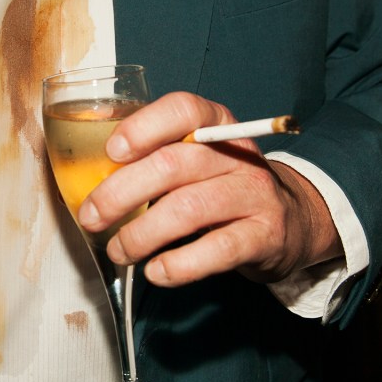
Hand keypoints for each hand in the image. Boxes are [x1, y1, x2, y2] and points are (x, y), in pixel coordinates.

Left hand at [77, 92, 341, 286]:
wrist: (291, 220)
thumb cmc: (222, 184)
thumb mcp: (196, 156)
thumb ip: (153, 156)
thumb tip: (90, 177)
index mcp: (215, 124)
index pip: (183, 109)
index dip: (142, 128)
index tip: (111, 152)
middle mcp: (237, 153)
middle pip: (172, 164)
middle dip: (120, 193)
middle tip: (92, 218)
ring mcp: (254, 194)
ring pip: (188, 208)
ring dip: (141, 235)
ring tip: (118, 251)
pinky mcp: (264, 236)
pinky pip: (217, 250)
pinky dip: (179, 264)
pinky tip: (155, 272)